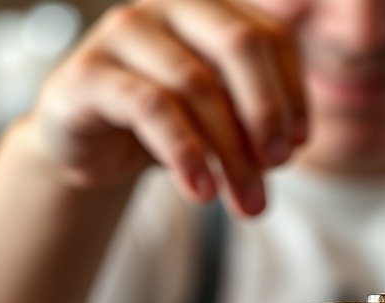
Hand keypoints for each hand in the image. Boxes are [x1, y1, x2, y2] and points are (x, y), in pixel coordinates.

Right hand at [31, 0, 307, 213]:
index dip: (292, 93)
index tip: (296, 146)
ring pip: (196, 84)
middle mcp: (167, 7)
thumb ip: (255, 127)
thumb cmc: (163, 130)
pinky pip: (149, 107)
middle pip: (238, 45)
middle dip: (265, 114)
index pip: (270, 36)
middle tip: (276, 168)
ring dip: (231, 153)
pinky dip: (184, 153)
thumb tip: (290, 147)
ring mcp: (124, 33)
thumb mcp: (220, 125)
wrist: (88, 149)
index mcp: (208, 10)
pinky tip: (201, 191)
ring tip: (245, 202)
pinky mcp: (89, 73)